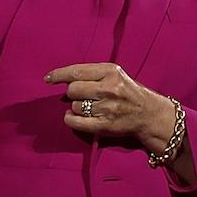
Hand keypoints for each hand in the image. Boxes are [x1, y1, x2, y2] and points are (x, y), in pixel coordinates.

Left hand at [45, 62, 180, 150]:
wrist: (149, 114)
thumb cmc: (128, 92)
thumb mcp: (116, 74)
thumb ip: (93, 74)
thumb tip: (63, 78)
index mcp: (111, 71)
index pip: (77, 72)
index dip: (59, 74)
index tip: (48, 78)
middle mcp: (109, 88)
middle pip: (73, 89)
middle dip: (73, 93)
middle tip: (83, 95)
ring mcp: (107, 107)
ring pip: (74, 106)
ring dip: (76, 107)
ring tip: (88, 107)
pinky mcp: (105, 125)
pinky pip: (75, 122)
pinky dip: (70, 119)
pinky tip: (72, 117)